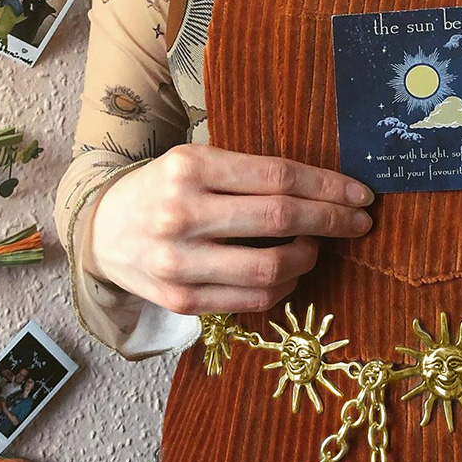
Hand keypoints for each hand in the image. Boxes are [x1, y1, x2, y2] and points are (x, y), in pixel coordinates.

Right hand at [85, 143, 374, 314]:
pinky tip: (288, 273)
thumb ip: (248, 172)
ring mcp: (179, 262)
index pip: (278, 176)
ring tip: (314, 246)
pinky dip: (283, 287)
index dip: (328, 186)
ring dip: (309, 257)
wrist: (102, 229)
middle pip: (280, 218)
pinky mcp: (180, 301)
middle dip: (332, 220)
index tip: (360, 194)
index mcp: (190, 166)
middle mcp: (181, 213)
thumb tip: (324, 189)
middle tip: (359, 222)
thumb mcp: (196, 160)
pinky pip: (252, 300)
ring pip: (271, 267)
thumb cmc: (162, 188)